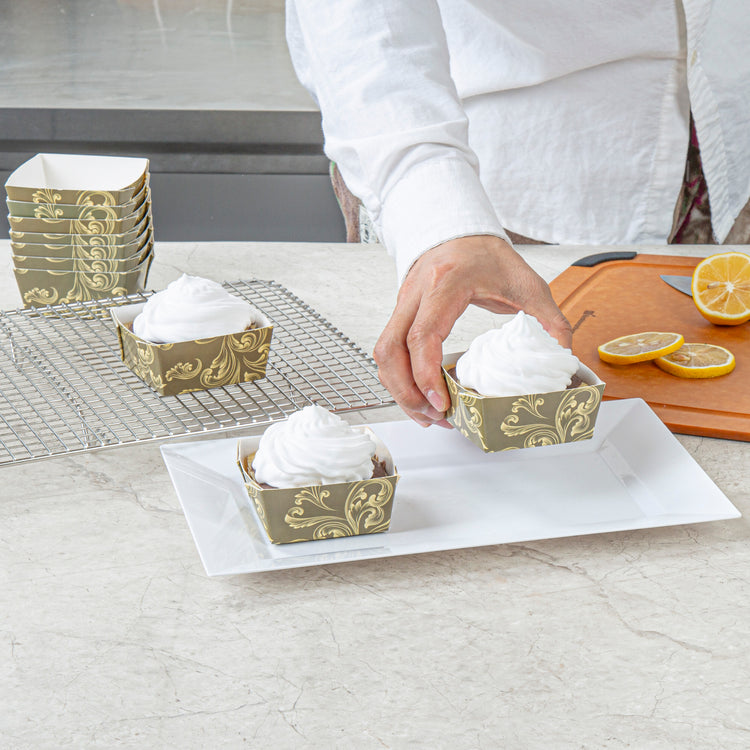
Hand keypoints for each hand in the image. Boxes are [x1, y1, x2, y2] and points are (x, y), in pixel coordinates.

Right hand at [373, 235, 571, 426]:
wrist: (461, 231)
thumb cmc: (488, 254)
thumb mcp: (528, 283)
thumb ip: (549, 321)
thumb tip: (562, 359)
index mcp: (445, 283)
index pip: (422, 336)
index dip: (426, 375)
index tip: (441, 404)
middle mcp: (416, 293)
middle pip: (390, 350)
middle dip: (407, 392)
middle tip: (434, 416)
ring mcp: (403, 303)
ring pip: (383, 353)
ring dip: (399, 389)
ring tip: (427, 414)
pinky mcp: (401, 313)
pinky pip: (388, 349)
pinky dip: (399, 377)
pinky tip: (419, 396)